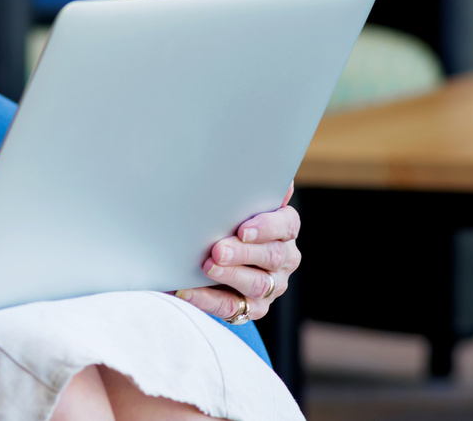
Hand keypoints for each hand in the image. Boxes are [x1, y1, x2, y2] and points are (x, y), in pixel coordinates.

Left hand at [175, 185, 300, 323]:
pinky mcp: (254, 308)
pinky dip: (208, 300)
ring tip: (206, 267)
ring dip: (230, 276)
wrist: (217, 254)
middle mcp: (284, 258)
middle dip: (243, 253)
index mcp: (284, 229)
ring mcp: (272, 286)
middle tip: (218, 249)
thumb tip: (263, 166)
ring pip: (256, 284)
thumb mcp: (239, 203)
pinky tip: (186, 290)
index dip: (267, 227)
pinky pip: (232, 307)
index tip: (243, 228)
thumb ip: (250, 189)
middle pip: (271, 256)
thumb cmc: (229, 219)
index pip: (286, 225)